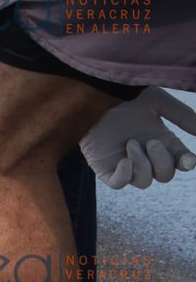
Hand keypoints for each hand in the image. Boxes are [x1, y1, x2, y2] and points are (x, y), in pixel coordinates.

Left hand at [80, 88, 195, 188]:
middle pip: (165, 175)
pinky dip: (125, 175)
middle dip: (162, 161)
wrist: (95, 98)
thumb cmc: (124, 97)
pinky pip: (119, 184)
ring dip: (142, 164)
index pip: (180, 162)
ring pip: (144, 182)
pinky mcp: (105, 169)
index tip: (187, 159)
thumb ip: (182, 116)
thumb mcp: (158, 102)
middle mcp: (146, 156)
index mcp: (162, 142)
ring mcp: (126, 164)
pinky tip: (125, 160)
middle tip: (151, 141)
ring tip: (131, 143)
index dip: (186, 163)